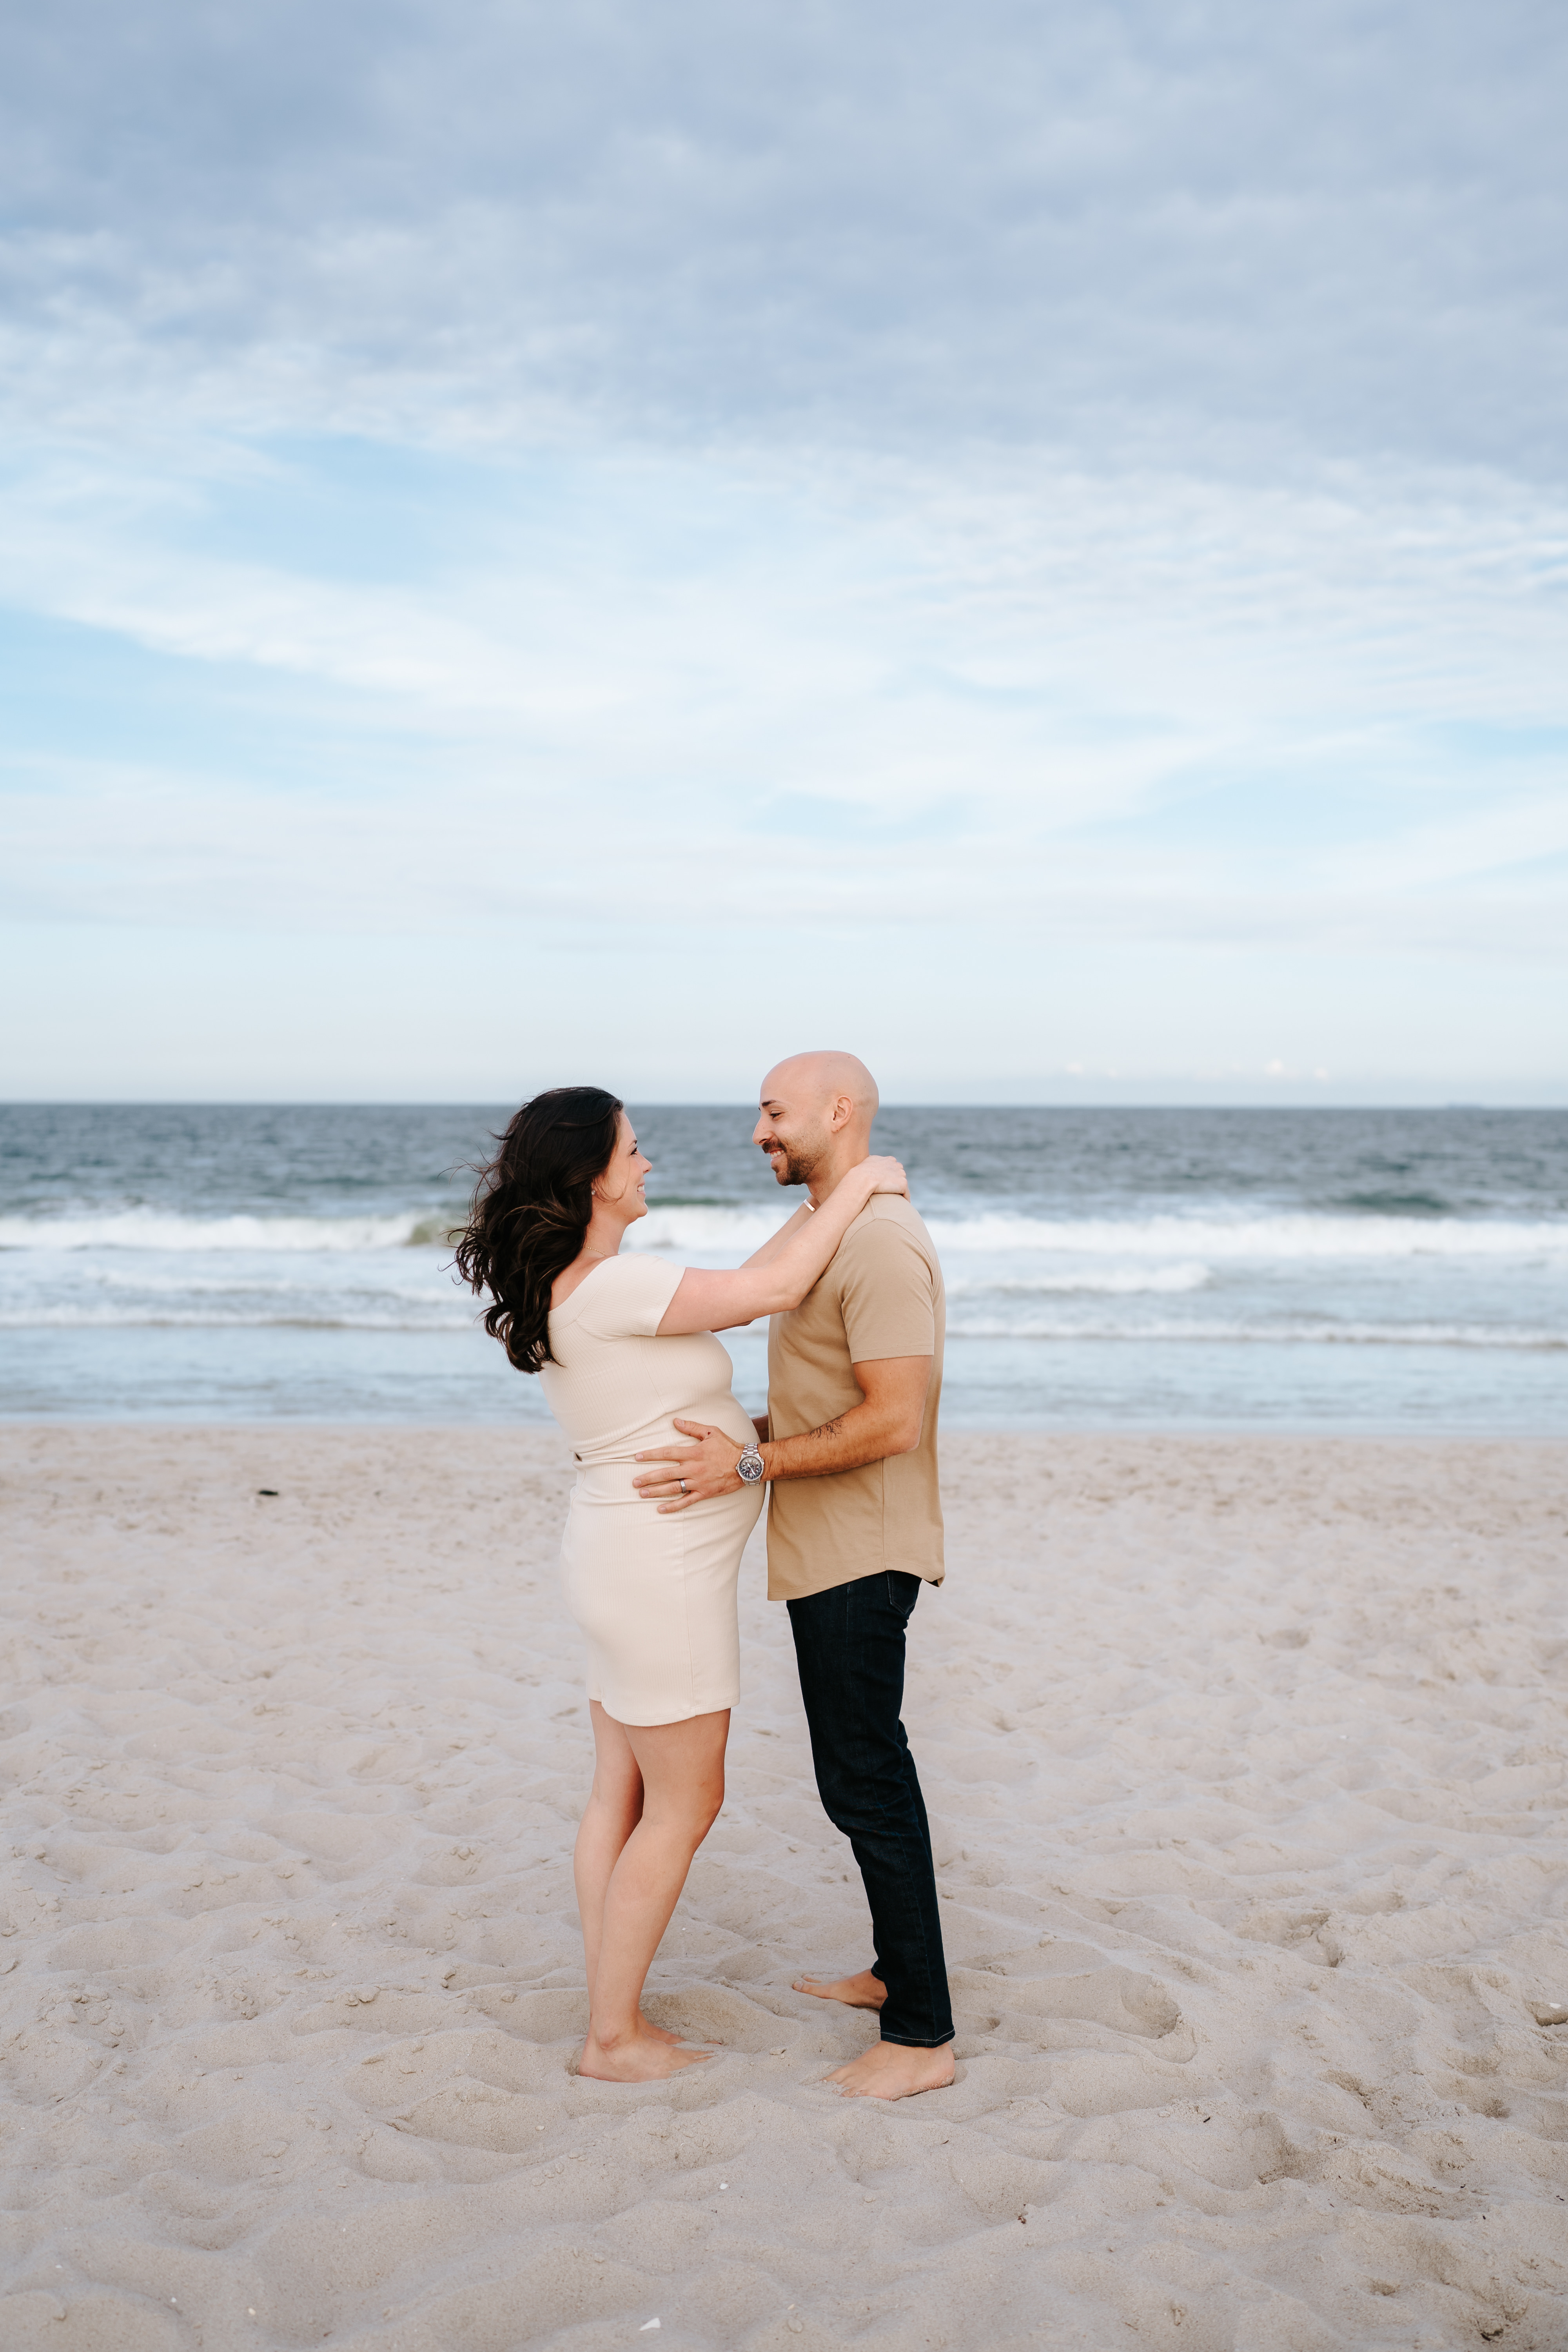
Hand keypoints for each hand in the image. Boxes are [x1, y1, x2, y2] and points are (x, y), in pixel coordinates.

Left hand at [631, 1418, 746, 1511]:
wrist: (746, 1465)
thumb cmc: (728, 1447)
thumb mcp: (711, 1432)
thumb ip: (692, 1427)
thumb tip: (675, 1421)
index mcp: (693, 1453)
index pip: (667, 1453)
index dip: (651, 1455)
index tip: (637, 1457)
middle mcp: (693, 1468)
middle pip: (666, 1473)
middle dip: (649, 1477)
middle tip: (634, 1481)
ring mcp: (698, 1482)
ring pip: (673, 1488)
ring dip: (656, 1491)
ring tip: (642, 1494)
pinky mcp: (704, 1493)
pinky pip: (686, 1502)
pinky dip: (673, 1506)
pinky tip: (660, 1509)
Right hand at [857, 1153, 907, 1198]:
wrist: (863, 1179)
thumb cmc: (861, 1173)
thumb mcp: (867, 1163)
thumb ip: (873, 1163)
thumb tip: (871, 1167)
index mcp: (889, 1160)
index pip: (894, 1167)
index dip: (891, 1175)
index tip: (887, 1183)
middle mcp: (896, 1165)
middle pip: (900, 1175)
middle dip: (896, 1182)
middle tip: (891, 1192)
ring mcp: (900, 1174)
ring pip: (903, 1184)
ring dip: (900, 1191)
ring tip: (896, 1199)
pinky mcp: (902, 1184)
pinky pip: (906, 1193)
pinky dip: (904, 1198)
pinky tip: (901, 1205)